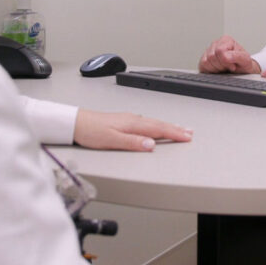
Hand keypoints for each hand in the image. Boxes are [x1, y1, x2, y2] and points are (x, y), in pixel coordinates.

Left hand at [73, 109, 192, 151]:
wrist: (75, 123)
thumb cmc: (90, 131)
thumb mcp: (111, 140)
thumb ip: (132, 142)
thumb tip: (151, 144)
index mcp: (132, 123)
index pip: (158, 129)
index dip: (174, 133)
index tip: (187, 137)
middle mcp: (132, 119)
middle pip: (159, 124)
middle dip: (176, 128)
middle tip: (190, 133)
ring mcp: (128, 119)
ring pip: (153, 122)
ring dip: (167, 126)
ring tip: (179, 129)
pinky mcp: (123, 122)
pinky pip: (146, 123)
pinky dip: (156, 126)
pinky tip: (156, 128)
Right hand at [198, 35, 260, 73]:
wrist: (242, 71)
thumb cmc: (243, 64)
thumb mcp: (246, 60)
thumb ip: (237, 56)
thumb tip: (226, 56)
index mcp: (226, 40)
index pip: (220, 51)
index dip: (226, 61)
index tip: (233, 65)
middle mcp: (216, 43)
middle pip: (212, 56)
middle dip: (221, 66)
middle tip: (228, 67)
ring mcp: (208, 51)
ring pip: (206, 62)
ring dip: (216, 69)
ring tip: (223, 68)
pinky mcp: (203, 59)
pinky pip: (202, 66)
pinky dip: (210, 71)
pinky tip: (218, 70)